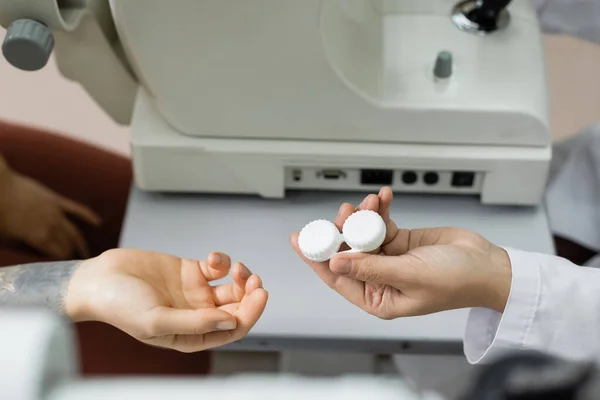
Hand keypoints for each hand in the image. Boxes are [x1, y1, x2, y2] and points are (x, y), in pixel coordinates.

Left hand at [0, 167, 99, 258]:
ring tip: (87, 253)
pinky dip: (88, 216)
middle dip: (73, 255)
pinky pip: (77, 210)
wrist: (0, 186)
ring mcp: (57, 213)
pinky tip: (97, 222)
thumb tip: (30, 256)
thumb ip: (22, 247)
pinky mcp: (57, 200)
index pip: (59, 254)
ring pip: (74, 231)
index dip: (64, 262)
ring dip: (81, 243)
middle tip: (77, 265)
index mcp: (40, 238)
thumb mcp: (7, 237)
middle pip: (68, 244)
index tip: (67, 271)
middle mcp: (53, 227)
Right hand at [65, 249, 268, 351]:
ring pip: (231, 287)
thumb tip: (230, 322)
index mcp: (192, 335)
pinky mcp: (190, 270)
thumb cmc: (118, 306)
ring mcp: (195, 292)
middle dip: (250, 294)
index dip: (250, 314)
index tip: (260, 295)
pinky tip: (214, 258)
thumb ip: (194, 323)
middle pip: (236, 308)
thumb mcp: (155, 320)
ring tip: (238, 268)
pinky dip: (221, 262)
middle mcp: (197, 315)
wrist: (98, 279)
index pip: (232, 329)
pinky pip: (217, 267)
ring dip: (240, 277)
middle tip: (255, 280)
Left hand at [290, 187, 511, 318]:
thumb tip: (335, 261)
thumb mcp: (410, 276)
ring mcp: (388, 258)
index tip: (299, 239)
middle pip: (347, 251)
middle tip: (343, 211)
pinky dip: (381, 209)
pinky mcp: (400, 241)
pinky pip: (381, 222)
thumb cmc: (457, 282)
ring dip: (363, 215)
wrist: (488, 265)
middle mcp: (379, 279)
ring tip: (369, 203)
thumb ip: (371, 268)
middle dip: (342, 229)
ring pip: (363, 233)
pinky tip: (383, 196)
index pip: (337, 277)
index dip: (315, 257)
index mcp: (378, 298)